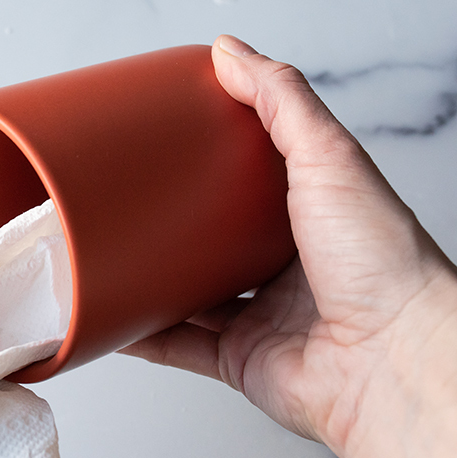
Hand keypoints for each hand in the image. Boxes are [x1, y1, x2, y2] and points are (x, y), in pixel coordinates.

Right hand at [123, 35, 456, 457]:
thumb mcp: (329, 157)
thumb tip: (231, 52)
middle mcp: (287, 269)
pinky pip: (179, 348)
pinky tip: (115, 320)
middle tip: (135, 203)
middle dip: (175, 227)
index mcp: (313, 218)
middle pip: (215, 243)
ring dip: (153, 282)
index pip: (252, 184)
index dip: (213, 164)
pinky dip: (143, 337)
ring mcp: (261, 316)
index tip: (172, 143)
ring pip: (191, 297)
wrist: (391, 360)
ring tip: (113, 258)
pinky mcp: (239, 360)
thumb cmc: (382, 266)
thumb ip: (281, 100)